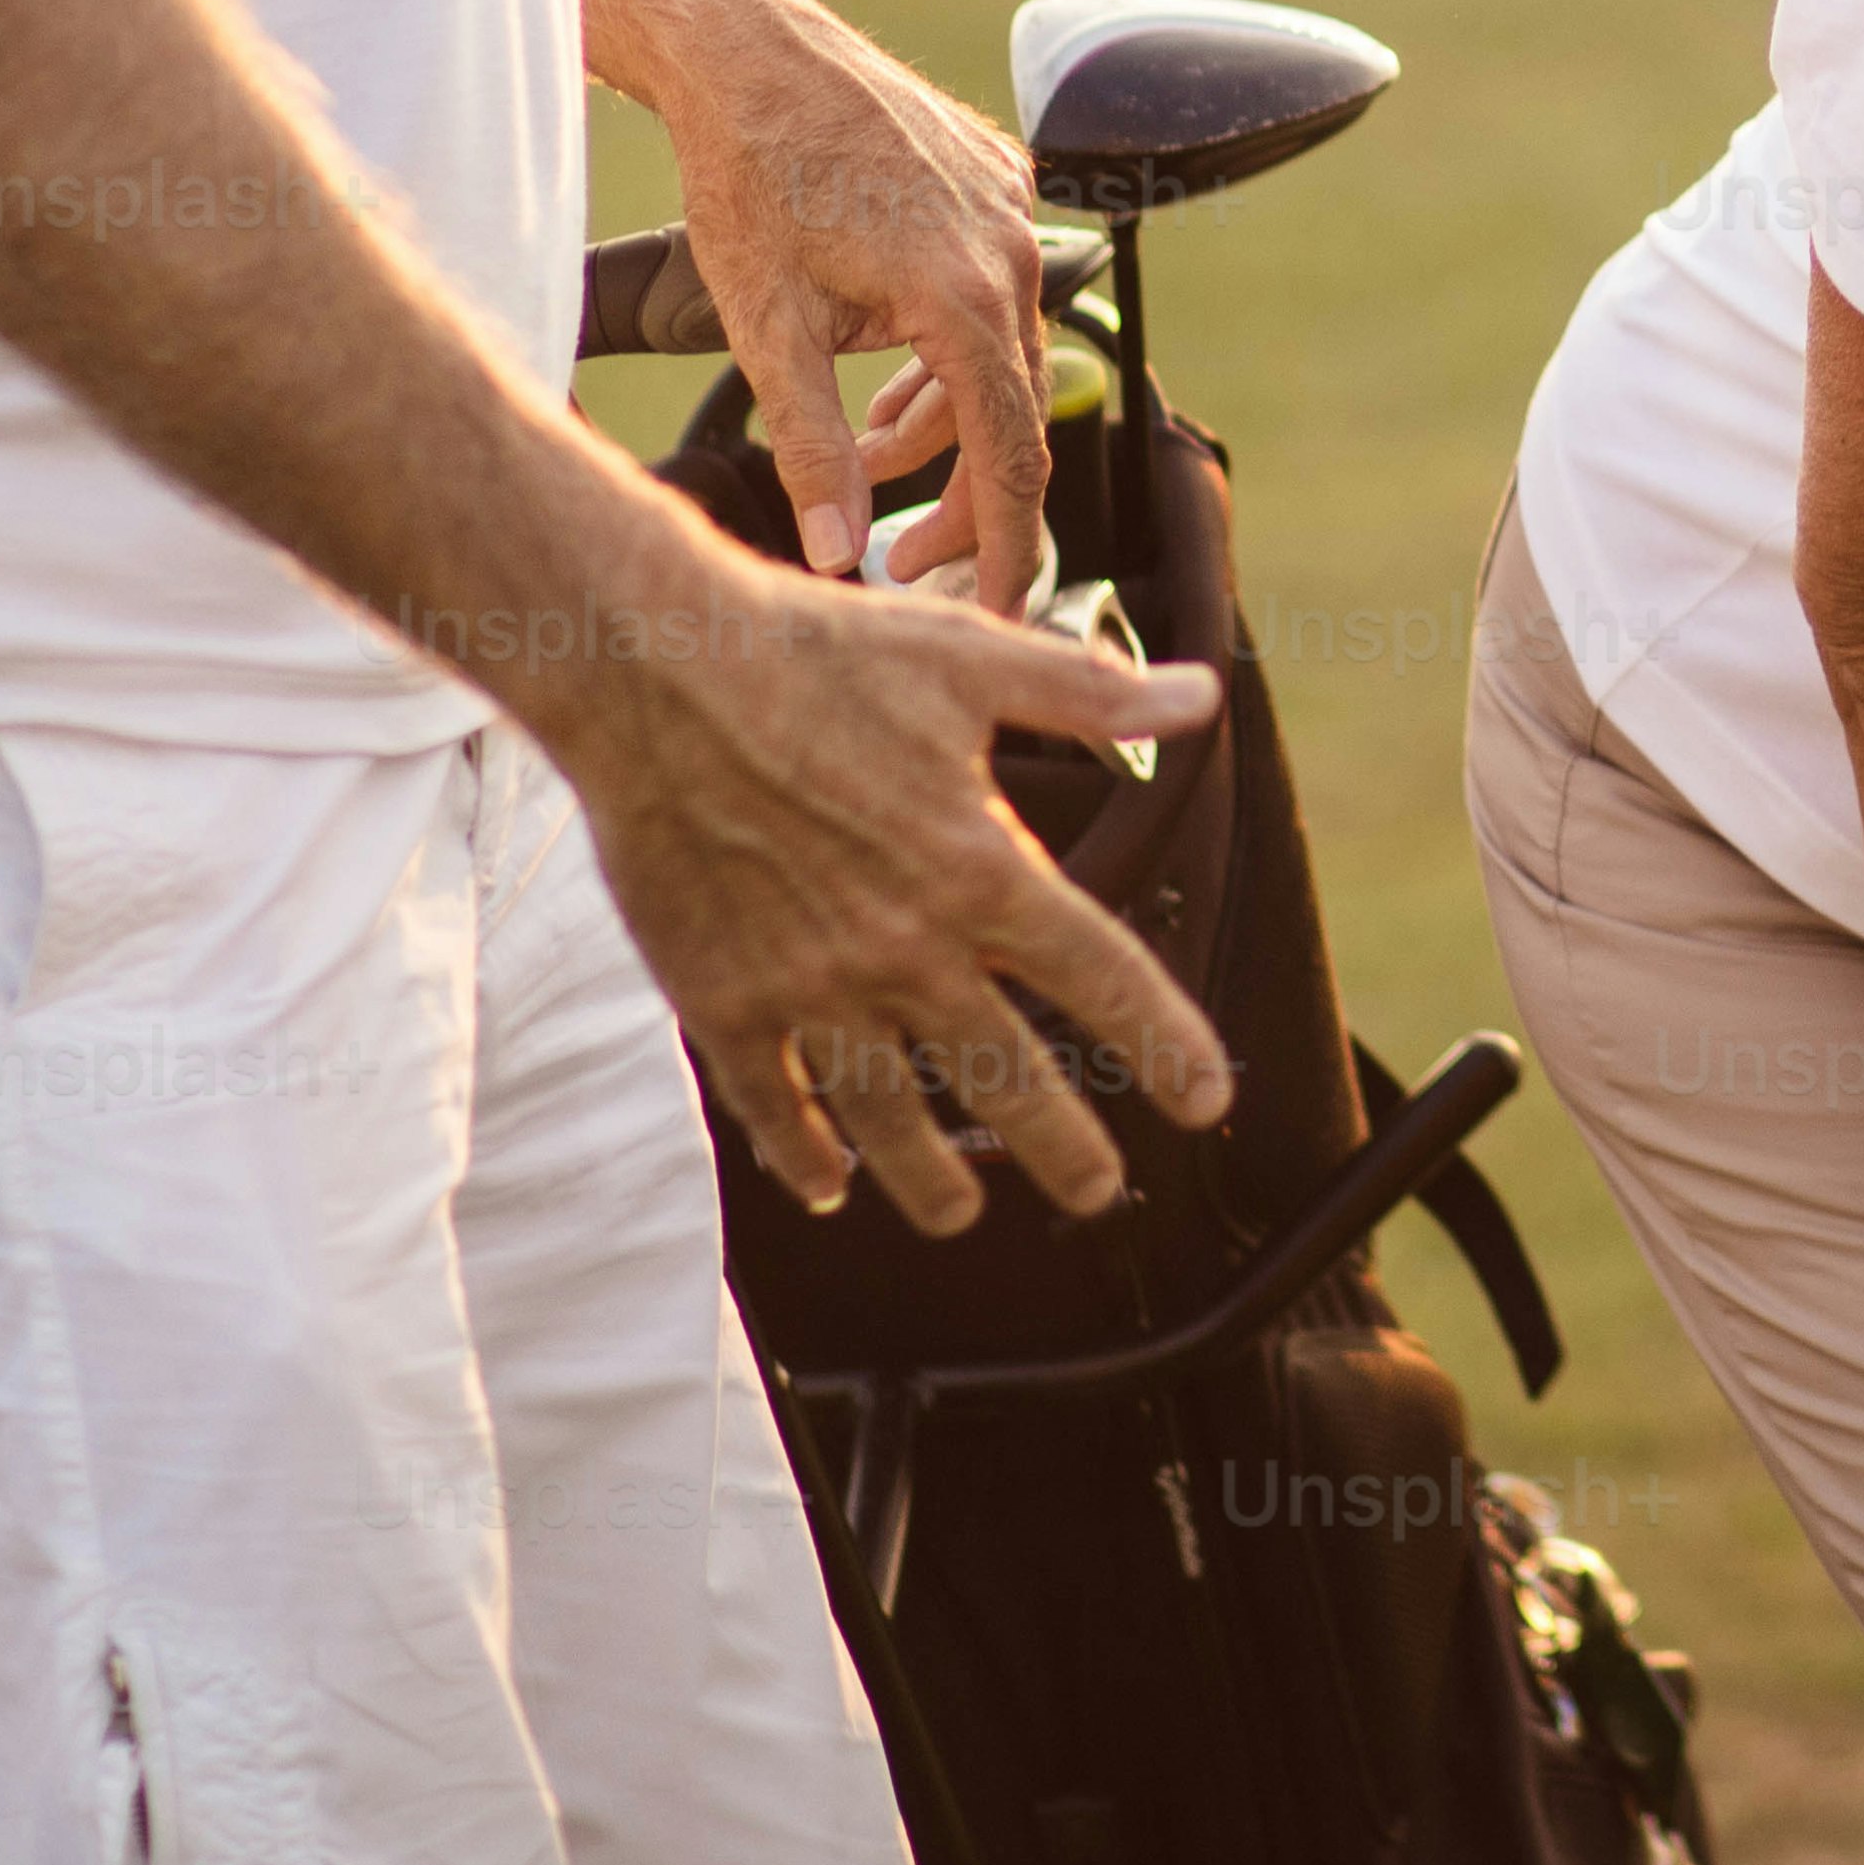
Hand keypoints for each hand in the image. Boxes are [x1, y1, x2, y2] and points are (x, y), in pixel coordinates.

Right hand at [553, 551, 1233, 1228]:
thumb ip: (1091, 696)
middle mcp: (905, 946)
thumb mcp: (972, 656)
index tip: (1207, 1098)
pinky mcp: (722, 997)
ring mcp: (810, 984)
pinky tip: (824, 1185)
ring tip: (962, 1214)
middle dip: (1061, 1148)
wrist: (656, 672)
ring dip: (929, 1176)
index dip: (1165, 1043)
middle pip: (1005, 1076)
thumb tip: (1200, 698)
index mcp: (979, 866)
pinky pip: (773, 1103)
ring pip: (888, 1114)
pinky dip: (801, 1153)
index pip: (1101, 977)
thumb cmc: (820, 650)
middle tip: (1097, 1192)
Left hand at [624, 0, 1061, 614]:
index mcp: (963, 293)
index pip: (1012, 454)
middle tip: (905, 557)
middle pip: (1012, 411)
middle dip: (965, 497)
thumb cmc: (748, 176)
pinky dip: (947, 351)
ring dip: (944, 420)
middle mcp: (1009, 249)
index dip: (1010, 547)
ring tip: (868, 454)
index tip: (1000, 612)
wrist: (750, 51)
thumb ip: (814, 449)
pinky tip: (887, 376)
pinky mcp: (995, 181)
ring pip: (998, 352)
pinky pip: (992, 294)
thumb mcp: (767, 329)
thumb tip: (838, 552)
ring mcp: (1010, 208)